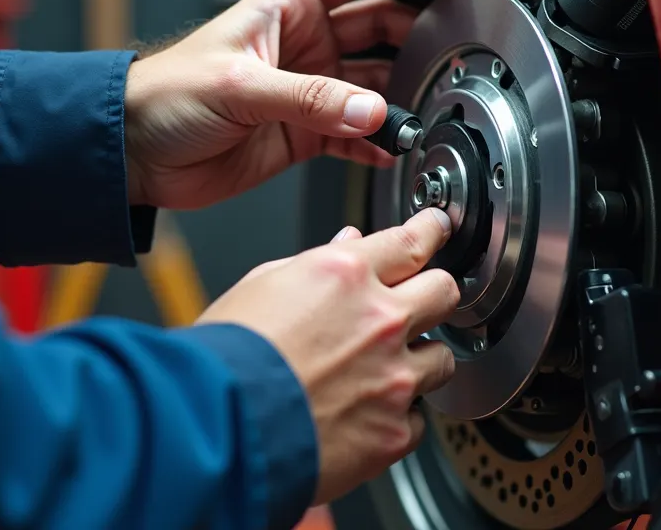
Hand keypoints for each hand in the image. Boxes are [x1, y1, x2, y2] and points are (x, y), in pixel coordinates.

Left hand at [124, 0, 472, 208]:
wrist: (134, 153)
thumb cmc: (164, 96)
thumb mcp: (239, 86)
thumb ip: (309, 99)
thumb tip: (369, 111)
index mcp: (287, 8)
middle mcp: (303, 44)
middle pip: (381, 27)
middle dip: (417, 37)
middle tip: (449, 53)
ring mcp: (307, 90)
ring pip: (373, 85)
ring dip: (399, 99)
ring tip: (423, 113)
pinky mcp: (302, 134)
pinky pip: (355, 135)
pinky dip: (377, 143)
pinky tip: (394, 150)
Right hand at [196, 208, 460, 503]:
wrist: (217, 431)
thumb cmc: (224, 361)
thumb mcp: (259, 288)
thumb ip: (314, 264)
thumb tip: (347, 245)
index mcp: (345, 277)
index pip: (411, 241)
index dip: (429, 231)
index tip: (435, 229)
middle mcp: (380, 322)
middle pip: (444, 292)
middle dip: (432, 294)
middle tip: (417, 302)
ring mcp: (393, 379)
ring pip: (441, 358)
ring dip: (418, 360)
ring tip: (381, 372)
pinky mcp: (393, 432)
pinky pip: (417, 419)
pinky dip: (396, 417)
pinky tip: (365, 417)